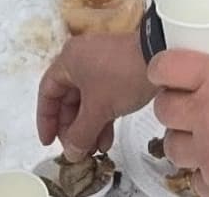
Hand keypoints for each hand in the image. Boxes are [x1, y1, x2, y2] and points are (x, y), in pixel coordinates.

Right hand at [36, 28, 150, 160]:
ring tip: (94, 151)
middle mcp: (81, 60)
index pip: (47, 93)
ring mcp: (101, 65)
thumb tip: (70, 154)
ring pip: (86, 102)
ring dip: (88, 127)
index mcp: (68, 61)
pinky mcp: (118, 72)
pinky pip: (102, 98)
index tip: (48, 142)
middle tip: (76, 150)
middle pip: (67, 99)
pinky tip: (106, 139)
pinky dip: (102, 118)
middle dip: (71, 128)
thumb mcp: (98, 108)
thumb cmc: (121, 77)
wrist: (162, 55)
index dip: (46, 120)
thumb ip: (80, 134)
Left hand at [149, 52, 208, 196]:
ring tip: (201, 138)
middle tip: (187, 104)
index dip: (162, 66)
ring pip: (172, 146)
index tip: (166, 70)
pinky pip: (196, 178)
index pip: (167, 67)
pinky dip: (204, 172)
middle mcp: (206, 118)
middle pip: (163, 108)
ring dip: (183, 139)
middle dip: (171, 104)